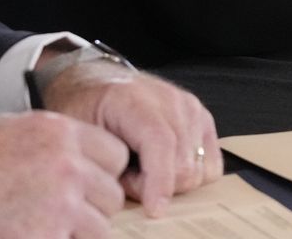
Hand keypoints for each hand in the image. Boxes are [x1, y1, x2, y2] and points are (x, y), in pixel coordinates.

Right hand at [0, 110, 126, 237]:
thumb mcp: (10, 128)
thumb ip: (51, 139)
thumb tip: (78, 149)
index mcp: (60, 132)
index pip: (115, 154)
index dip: (101, 173)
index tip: (85, 184)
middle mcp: (68, 165)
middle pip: (112, 194)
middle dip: (92, 207)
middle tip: (62, 212)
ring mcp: (62, 203)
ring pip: (101, 228)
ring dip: (79, 233)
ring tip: (46, 226)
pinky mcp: (49, 236)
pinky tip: (30, 233)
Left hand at [38, 59, 220, 214]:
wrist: (100, 81)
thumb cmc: (88, 108)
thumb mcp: (80, 133)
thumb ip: (101, 161)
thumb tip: (119, 193)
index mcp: (134, 99)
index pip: (160, 142)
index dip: (160, 180)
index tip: (154, 210)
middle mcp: (170, 99)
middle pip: (184, 163)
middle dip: (156, 186)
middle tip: (127, 177)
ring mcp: (190, 108)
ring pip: (199, 169)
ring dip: (171, 181)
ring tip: (143, 168)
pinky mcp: (202, 118)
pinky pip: (211, 164)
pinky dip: (191, 174)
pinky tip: (164, 165)